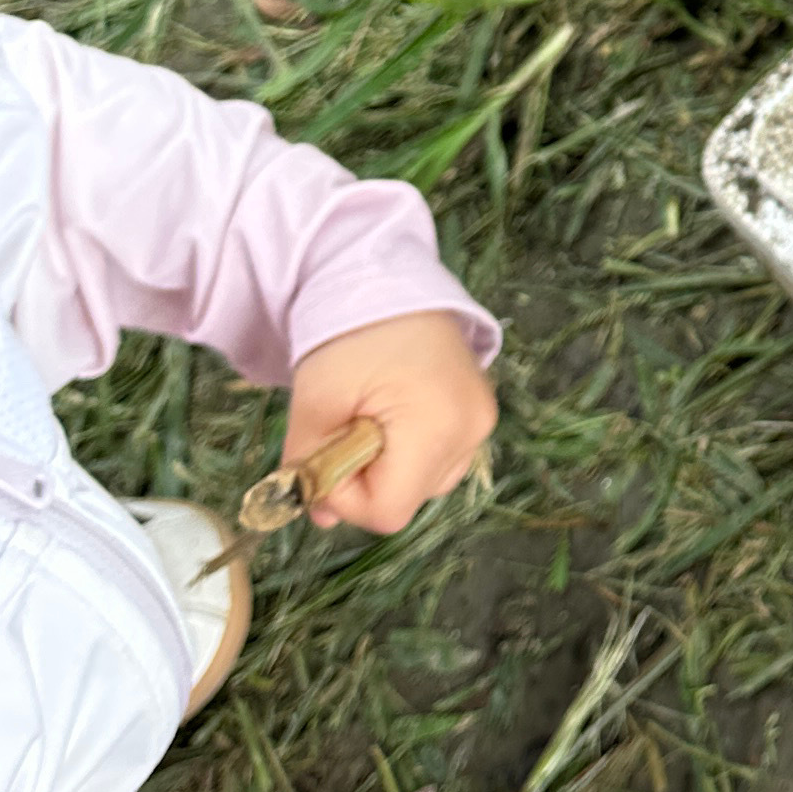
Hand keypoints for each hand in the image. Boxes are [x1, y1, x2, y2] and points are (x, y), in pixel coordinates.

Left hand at [281, 312, 496, 533]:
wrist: (385, 276)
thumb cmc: (349, 336)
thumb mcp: (315, 402)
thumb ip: (309, 465)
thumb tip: (316, 514)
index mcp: (437, 428)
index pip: (388, 510)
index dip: (347, 498)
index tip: (328, 454)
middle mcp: (473, 431)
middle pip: (411, 497)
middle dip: (368, 479)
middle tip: (347, 431)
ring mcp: (482, 419)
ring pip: (429, 481)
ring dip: (392, 467)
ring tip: (372, 420)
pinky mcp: (481, 408)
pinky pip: (445, 455)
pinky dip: (413, 449)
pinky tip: (395, 414)